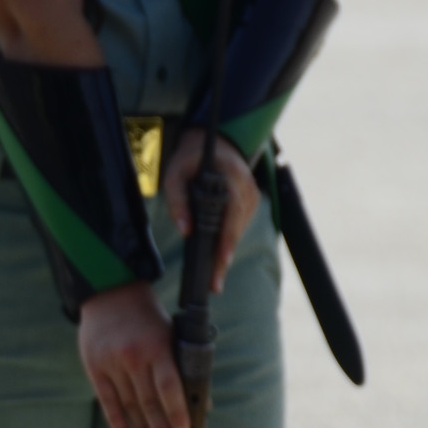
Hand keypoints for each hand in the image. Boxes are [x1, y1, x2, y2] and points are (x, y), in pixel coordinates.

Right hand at [78, 283, 188, 427]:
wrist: (110, 292)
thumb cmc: (149, 318)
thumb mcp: (171, 335)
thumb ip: (183, 367)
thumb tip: (203, 403)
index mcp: (157, 346)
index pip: (168, 386)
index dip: (176, 412)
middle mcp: (133, 356)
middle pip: (148, 402)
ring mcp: (111, 362)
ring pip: (128, 405)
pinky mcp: (94, 366)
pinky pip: (106, 399)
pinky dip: (116, 420)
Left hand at [161, 131, 260, 291]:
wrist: (214, 143)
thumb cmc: (192, 157)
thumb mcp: (176, 172)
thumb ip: (177, 200)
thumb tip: (185, 231)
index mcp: (232, 177)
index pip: (232, 213)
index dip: (227, 239)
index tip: (222, 260)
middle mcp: (247, 188)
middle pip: (236, 228)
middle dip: (224, 257)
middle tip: (214, 284)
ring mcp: (252, 195)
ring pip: (239, 230)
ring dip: (226, 251)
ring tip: (214, 278)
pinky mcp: (250, 202)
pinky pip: (239, 226)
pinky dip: (228, 240)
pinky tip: (218, 258)